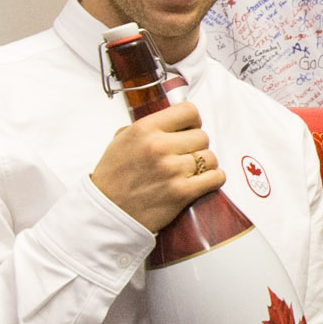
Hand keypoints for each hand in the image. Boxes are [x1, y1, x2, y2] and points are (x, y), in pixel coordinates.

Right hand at [89, 102, 225, 230]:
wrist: (107, 212)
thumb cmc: (113, 178)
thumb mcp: (121, 140)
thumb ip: (146, 127)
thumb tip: (170, 119)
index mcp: (144, 129)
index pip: (188, 111)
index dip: (192, 121)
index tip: (189, 129)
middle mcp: (159, 147)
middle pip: (202, 136)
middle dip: (196, 145)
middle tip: (186, 155)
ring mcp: (172, 170)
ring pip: (210, 157)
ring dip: (205, 165)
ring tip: (190, 171)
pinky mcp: (182, 192)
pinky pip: (215, 177)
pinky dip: (213, 179)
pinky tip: (201, 182)